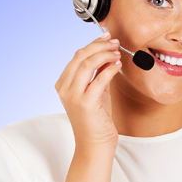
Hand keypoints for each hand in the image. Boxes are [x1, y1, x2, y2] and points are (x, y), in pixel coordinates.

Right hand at [55, 31, 121, 147]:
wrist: (95, 143)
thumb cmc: (96, 119)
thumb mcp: (96, 92)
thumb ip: (98, 74)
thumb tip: (108, 55)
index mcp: (63, 84)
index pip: (77, 56)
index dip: (93, 44)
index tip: (107, 38)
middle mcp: (64, 88)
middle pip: (80, 56)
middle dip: (99, 45)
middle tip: (114, 42)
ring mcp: (73, 95)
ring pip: (87, 64)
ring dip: (105, 54)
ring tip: (117, 53)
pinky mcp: (85, 103)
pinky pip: (99, 79)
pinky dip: (110, 69)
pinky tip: (118, 66)